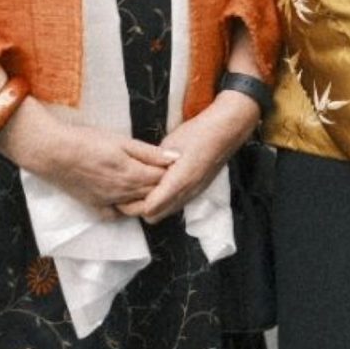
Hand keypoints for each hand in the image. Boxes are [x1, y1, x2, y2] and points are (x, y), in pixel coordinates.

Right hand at [0, 103, 179, 214]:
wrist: (53, 153)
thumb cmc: (87, 141)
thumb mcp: (122, 141)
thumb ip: (150, 152)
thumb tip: (176, 158)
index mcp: (133, 175)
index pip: (163, 179)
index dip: (172, 171)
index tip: (176, 163)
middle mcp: (124, 193)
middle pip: (153, 193)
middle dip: (164, 185)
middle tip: (169, 175)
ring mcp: (110, 202)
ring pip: (138, 205)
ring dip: (148, 197)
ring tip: (152, 184)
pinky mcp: (95, 206)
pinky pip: (116, 215)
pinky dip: (126, 210)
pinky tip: (129, 200)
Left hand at [125, 91, 260, 221]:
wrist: (226, 131)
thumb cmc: (198, 133)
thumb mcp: (170, 144)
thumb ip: (154, 163)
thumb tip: (140, 174)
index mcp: (178, 181)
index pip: (148, 208)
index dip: (132, 204)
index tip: (122, 194)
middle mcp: (186, 193)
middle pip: (154, 216)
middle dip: (139, 209)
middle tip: (129, 192)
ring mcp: (193, 194)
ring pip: (165, 212)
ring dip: (153, 206)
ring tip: (142, 189)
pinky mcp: (197, 191)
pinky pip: (175, 205)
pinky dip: (164, 201)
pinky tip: (159, 185)